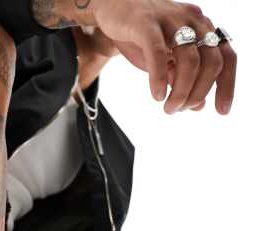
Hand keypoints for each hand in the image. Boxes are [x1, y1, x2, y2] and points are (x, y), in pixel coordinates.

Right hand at [90, 0, 236, 113]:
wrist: (112, 9)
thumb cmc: (142, 36)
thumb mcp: (167, 60)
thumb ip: (183, 79)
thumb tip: (199, 106)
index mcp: (203, 28)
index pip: (227, 57)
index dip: (227, 86)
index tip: (222, 111)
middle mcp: (193, 20)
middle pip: (211, 62)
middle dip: (198, 93)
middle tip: (180, 110)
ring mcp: (171, 20)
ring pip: (190, 61)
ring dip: (181, 92)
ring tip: (168, 108)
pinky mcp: (146, 23)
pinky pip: (159, 54)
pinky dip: (159, 79)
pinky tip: (156, 95)